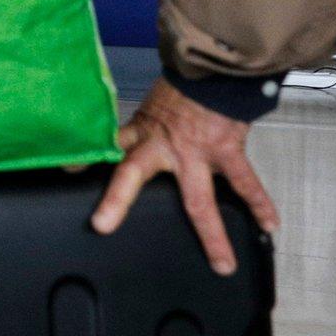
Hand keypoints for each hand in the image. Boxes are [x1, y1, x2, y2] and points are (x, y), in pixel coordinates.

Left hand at [90, 78, 279, 274]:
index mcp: (141, 133)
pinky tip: (270, 223)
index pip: (106, 146)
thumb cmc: (184, 92)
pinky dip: (259, 202)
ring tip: (222, 264)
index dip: (83, 158)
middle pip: (134, 173)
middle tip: (103, 224)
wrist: (217, 71)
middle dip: (118, 200)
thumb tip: (121, 151)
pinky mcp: (226, 151)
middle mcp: (162, 146)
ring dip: (213, 235)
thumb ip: (140, 134)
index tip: (66, 171)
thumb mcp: (151, 110)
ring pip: (200, 199)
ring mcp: (195, 153)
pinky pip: (245, 182)